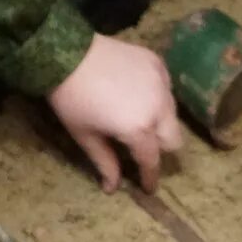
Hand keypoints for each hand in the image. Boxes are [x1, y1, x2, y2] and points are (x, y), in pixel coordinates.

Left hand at [46, 33, 185, 192]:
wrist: (67, 52)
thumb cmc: (72, 100)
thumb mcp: (85, 136)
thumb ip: (105, 162)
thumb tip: (112, 188)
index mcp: (139, 128)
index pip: (152, 160)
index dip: (150, 177)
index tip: (148, 188)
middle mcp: (158, 106)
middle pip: (174, 139)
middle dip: (162, 150)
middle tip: (144, 151)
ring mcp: (161, 82)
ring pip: (172, 112)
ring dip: (160, 122)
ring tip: (139, 121)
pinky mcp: (157, 63)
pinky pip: (165, 87)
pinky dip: (157, 97)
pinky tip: (138, 95)